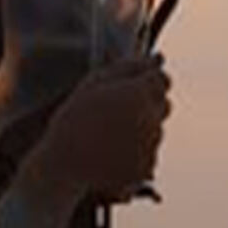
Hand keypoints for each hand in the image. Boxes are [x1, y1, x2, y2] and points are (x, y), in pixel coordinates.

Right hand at [20, 61, 170, 207]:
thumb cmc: (75, 118)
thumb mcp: (95, 83)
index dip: (148, 81)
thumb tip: (157, 58)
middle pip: (163, 106)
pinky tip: (112, 154)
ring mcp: (150, 147)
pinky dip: (137, 154)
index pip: (162, 80)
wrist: (64, 164)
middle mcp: (151, 120)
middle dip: (147, 105)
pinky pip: (149, 155)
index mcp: (140, 94)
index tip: (135, 86)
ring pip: (155, 131)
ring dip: (140, 130)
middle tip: (118, 112)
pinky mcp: (146, 169)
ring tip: (108, 137)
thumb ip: (129, 67)